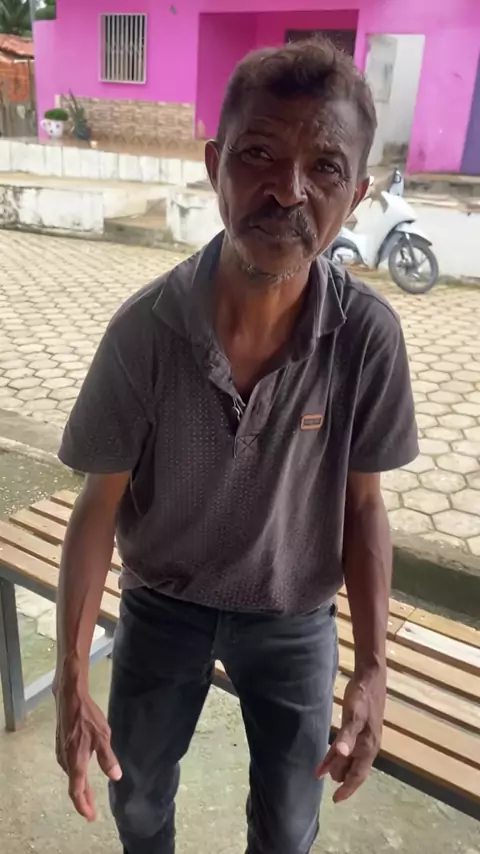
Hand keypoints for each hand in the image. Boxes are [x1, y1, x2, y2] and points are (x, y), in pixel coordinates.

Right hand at [55, 681, 121, 821]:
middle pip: (74, 785)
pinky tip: (81, 772)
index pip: (77, 791)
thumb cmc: (87, 717)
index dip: (84, 805)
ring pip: (71, 775)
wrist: (69, 698)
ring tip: (88, 794)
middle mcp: (65, 761)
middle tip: (91, 810)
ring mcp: (61, 752)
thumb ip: (108, 758)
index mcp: (76, 762)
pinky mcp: (61, 745)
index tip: (91, 816)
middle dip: (83, 799)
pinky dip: (76, 775)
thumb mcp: (103, 737)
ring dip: (79, 787)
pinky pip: (68, 766)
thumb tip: (116, 777)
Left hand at [317, 668, 385, 802]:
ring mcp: (366, 737)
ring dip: (339, 766)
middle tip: (324, 781)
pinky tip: (331, 752)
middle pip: (355, 769)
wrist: (370, 677)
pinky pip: (349, 746)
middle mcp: (369, 745)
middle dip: (341, 777)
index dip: (347, 788)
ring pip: (352, 759)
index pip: (358, 775)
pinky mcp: (361, 727)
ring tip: (324, 771)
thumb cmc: (362, 697)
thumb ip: (346, 736)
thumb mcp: (353, 716)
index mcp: (368, 747)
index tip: (335, 800)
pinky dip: (339, 753)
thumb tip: (341, 755)